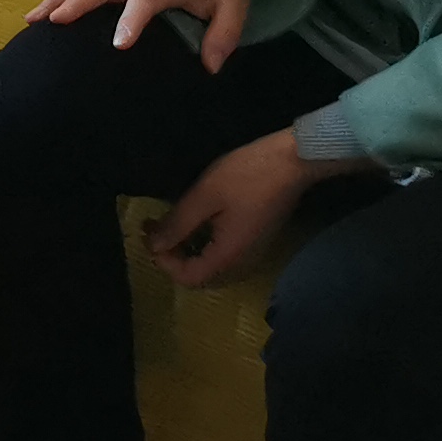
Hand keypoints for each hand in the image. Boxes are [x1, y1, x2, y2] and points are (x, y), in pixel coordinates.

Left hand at [144, 127, 317, 286]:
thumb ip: (178, 224)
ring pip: (213, 268)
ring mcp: (253, 254)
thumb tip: (153, 246)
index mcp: (228, 256)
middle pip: (201, 278)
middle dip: (173, 258)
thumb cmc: (246, 176)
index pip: (188, 278)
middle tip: (154, 230)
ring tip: (170, 225)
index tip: (149, 234)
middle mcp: (243, 264)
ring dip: (188, 252)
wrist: (292, 162)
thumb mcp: (204, 196)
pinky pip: (225, 257)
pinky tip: (196, 224)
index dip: (164, 261)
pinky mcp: (258, 242)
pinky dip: (204, 246)